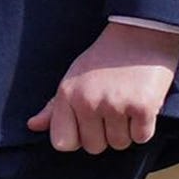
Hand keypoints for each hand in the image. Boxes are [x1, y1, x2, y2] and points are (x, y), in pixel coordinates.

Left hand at [28, 23, 178, 153]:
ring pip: (119, 143)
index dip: (78, 138)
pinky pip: (141, 136)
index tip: (90, 125)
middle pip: (94, 146)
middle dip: (106, 135)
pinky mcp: (142, 106)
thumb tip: (33, 126)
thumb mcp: (75, 76)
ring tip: (129, 106)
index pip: (62, 142)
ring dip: (127, 131)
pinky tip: (144, 107)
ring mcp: (115, 104)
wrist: (143, 31)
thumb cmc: (107, 57)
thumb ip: (55, 106)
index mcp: (68, 94)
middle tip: (115, 111)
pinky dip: (145, 127)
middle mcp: (88, 101)